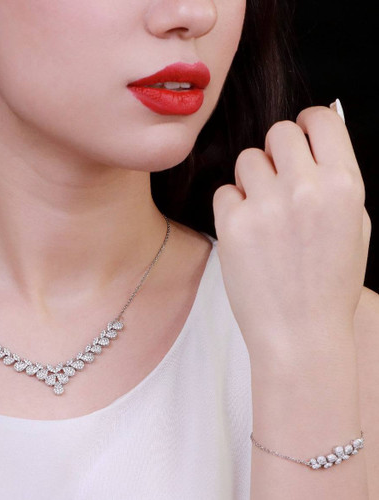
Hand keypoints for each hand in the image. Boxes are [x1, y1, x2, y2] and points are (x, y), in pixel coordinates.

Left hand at [212, 105, 370, 358]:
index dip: (307, 123)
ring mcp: (267, 206)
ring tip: (263, 213)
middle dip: (277, 151)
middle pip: (278, 132)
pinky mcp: (233, 225)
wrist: (301, 334)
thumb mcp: (354, 226)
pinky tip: (248, 233)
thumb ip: (337, 178)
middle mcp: (306, 189)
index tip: (300, 136)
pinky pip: (224, 192)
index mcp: (344, 186)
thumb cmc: (330, 284)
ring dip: (252, 179)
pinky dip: (233, 207)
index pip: (320, 119)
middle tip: (277, 179)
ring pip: (246, 159)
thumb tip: (319, 134)